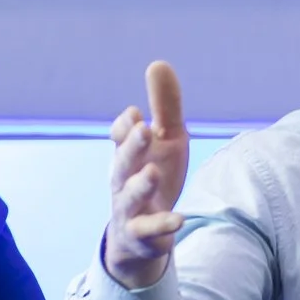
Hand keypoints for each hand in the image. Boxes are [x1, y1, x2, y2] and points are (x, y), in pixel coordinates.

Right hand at [101, 60, 190, 289]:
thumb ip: (165, 107)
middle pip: (122, 163)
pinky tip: (179, 219)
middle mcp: (122, 180)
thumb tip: (158, 63)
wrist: (140, 236)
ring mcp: (129, 209)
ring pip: (128, 197)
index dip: (126, 127)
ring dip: (139, 185)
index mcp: (128, 155)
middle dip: (131, 146)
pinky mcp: (142, 235)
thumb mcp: (166, 141)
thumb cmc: (154, 178)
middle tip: (143, 128)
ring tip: (152, 172)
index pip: (119, 137)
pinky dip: (162, 226)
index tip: (137, 114)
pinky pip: (149, 232)